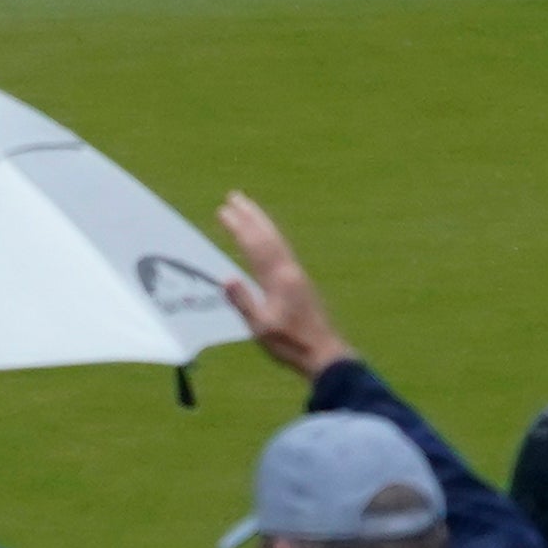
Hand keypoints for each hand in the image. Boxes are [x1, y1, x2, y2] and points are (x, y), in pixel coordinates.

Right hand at [214, 192, 352, 380]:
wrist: (323, 352)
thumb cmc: (289, 343)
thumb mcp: (260, 327)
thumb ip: (244, 302)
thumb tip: (226, 277)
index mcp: (279, 280)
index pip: (255, 246)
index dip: (239, 227)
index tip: (224, 210)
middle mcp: (289, 271)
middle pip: (269, 236)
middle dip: (251, 215)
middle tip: (235, 196)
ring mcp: (296, 275)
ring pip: (277, 241)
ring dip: (261, 222)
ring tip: (248, 209)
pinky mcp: (299, 282)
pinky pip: (282, 250)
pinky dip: (270, 237)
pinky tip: (266, 238)